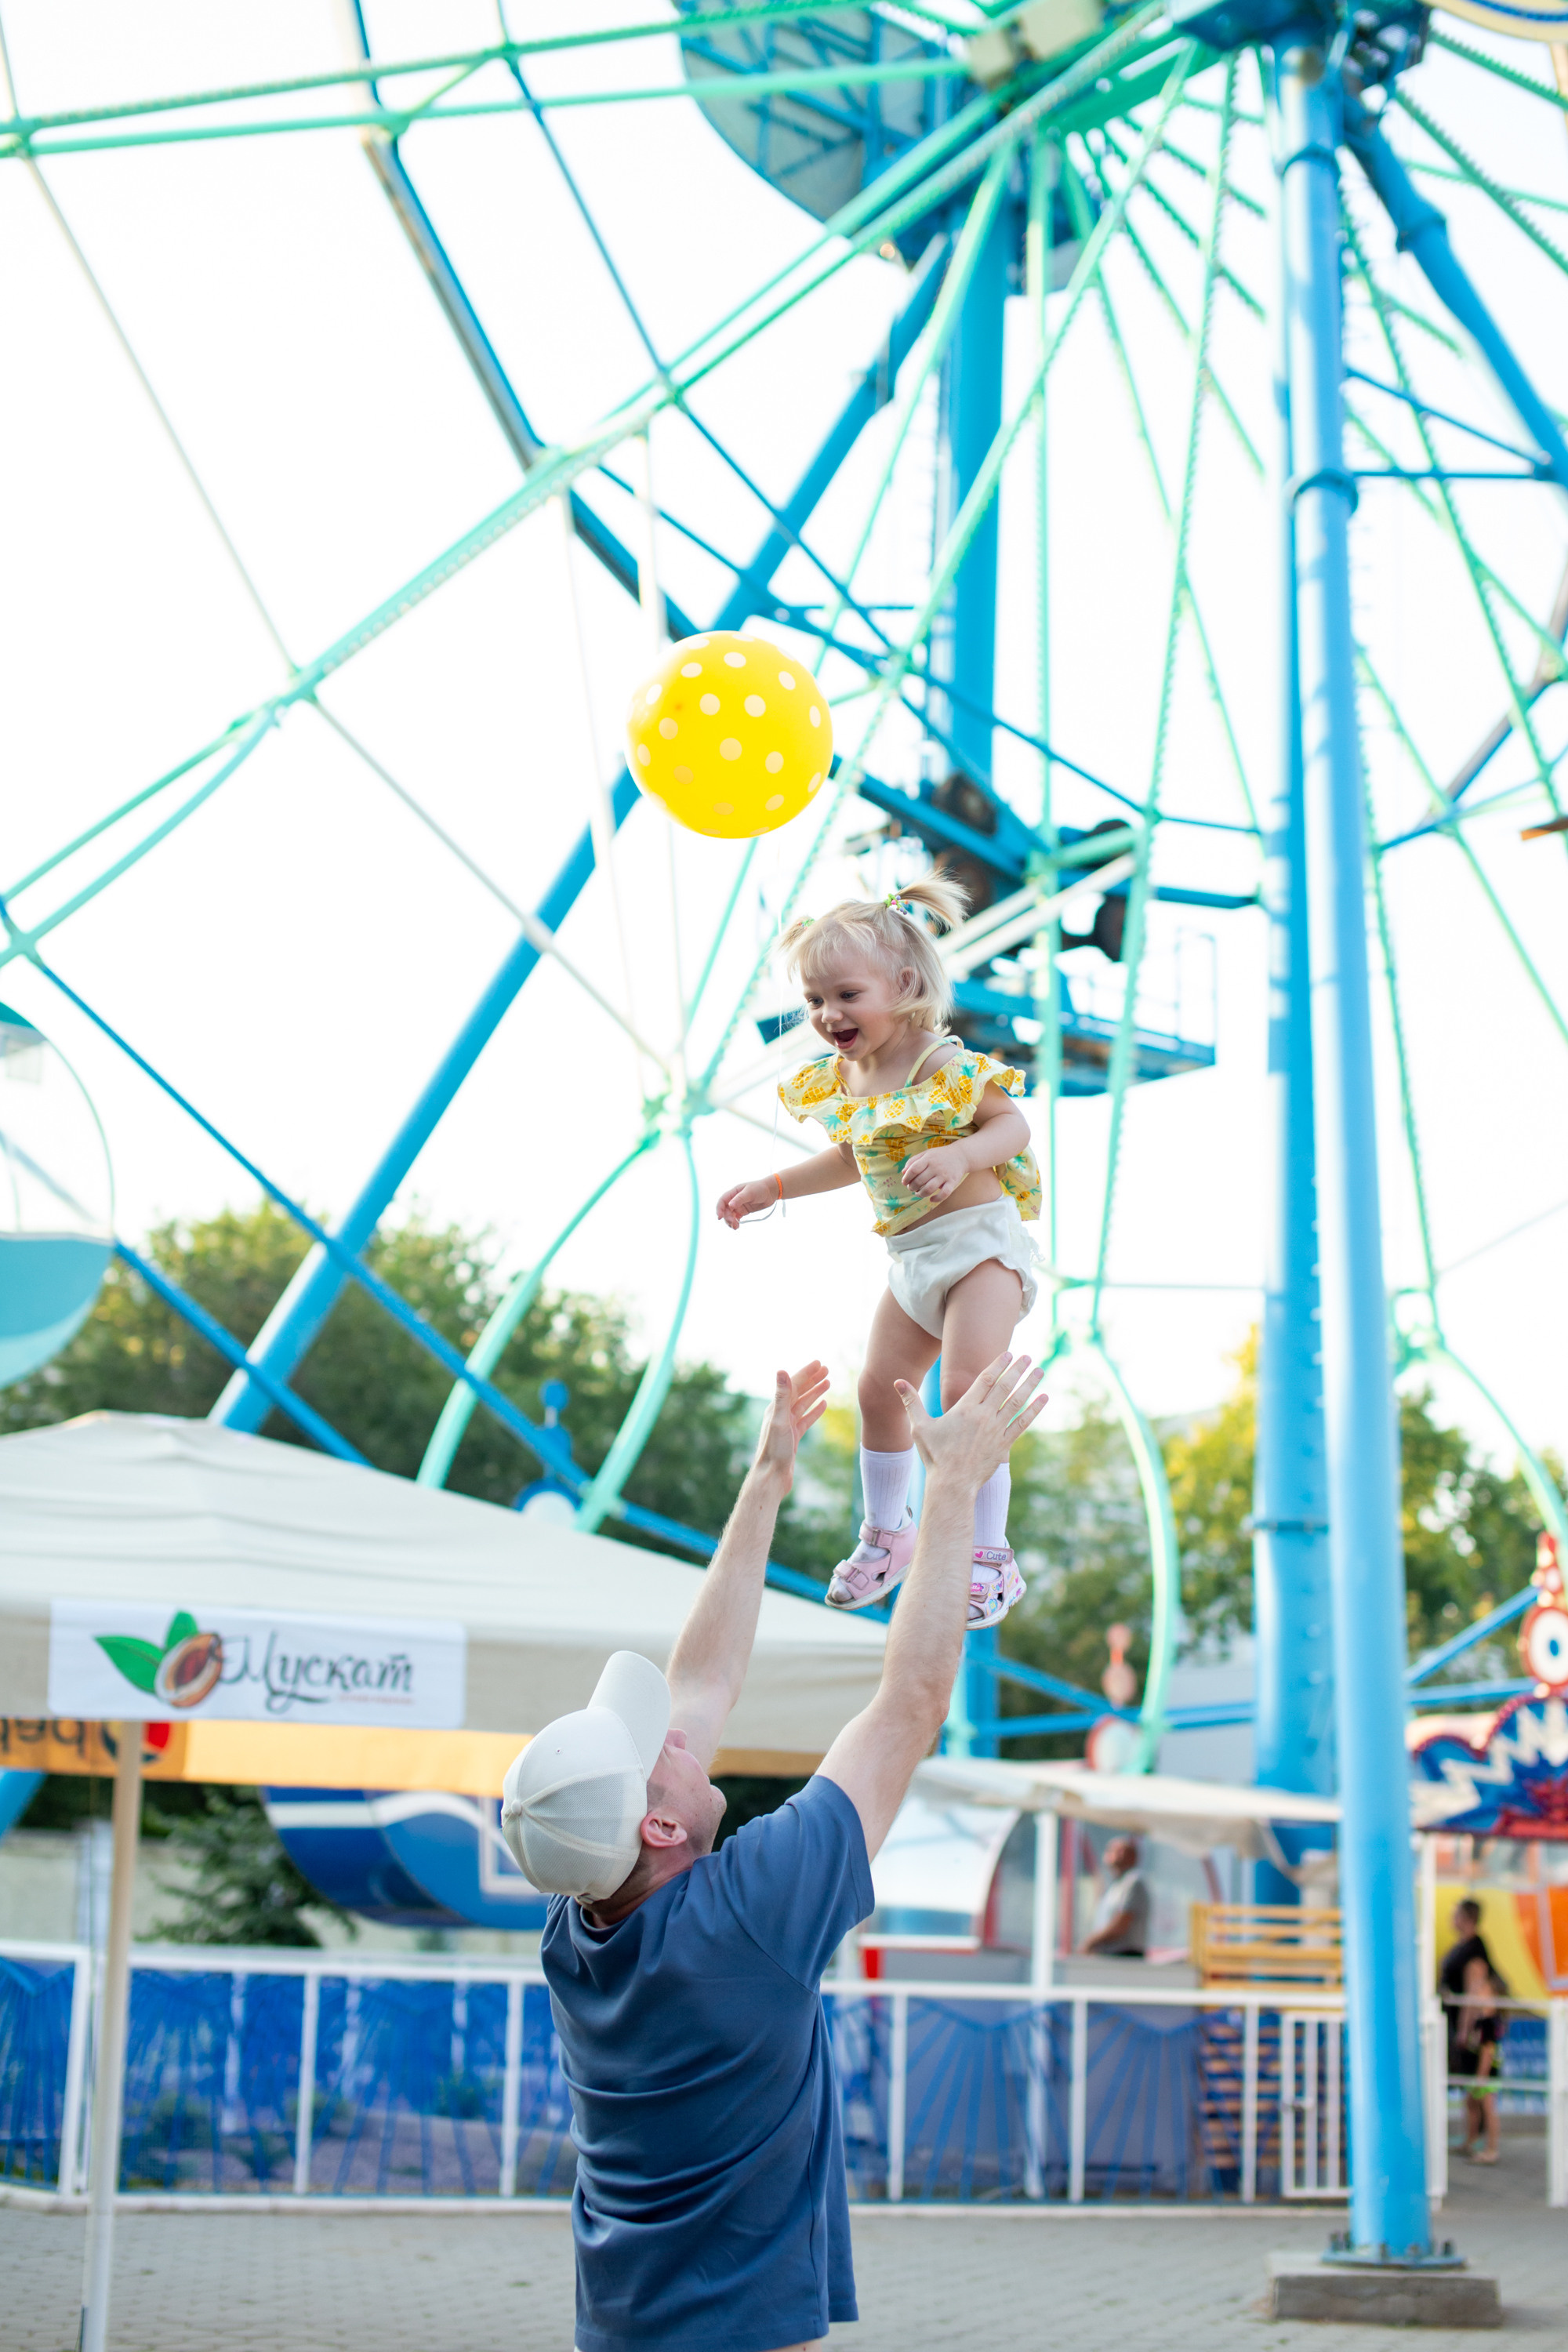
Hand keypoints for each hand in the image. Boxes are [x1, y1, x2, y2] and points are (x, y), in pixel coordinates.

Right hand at [716, 1177, 776, 1228]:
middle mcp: (734, 1199)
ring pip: (730, 1215)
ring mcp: (738, 1206)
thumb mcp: (750, 1192)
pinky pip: (736, 1218)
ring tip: (735, 1227)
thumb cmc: (760, 1188)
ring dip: (730, 1222)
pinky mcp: (743, 1211)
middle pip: (725, 1210)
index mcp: (734, 1192)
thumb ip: (740, 1199)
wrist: (771, 1192)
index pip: (722, 1201)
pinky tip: (737, 1226)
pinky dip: (735, 1222)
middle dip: (727, 1217)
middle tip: (733, 1223)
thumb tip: (730, 1206)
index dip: (719, 1209)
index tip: (719, 1217)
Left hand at [752, 1361, 829, 1490]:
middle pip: (798, 1391)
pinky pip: (805, 1418)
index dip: (806, 1372)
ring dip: (815, 1392)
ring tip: (828, 1383)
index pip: (793, 1384)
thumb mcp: (779, 1420)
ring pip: (803, 1404)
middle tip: (827, 1369)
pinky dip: (815, 1410)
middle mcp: (780, 1413)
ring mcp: (787, 1425)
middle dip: (812, 1379)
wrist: (772, 1476)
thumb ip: (781, 1395)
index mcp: (776, 1407)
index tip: (819, 1363)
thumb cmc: (774, 1450)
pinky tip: (824, 1405)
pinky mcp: (792, 1436)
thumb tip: (781, 1370)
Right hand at [894, 1354, 1046, 1490]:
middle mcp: (983, 1416)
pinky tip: (1044, 1399)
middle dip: (1017, 1369)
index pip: (985, 1379)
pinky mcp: (1004, 1445)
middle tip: (1028, 1355)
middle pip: (1004, 1386)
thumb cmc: (934, 1455)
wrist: (952, 1484)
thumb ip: (911, 1401)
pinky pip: (1022, 1423)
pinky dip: (1034, 1410)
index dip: (997, 1364)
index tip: (1008, 1353)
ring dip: (1030, 1384)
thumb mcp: (919, 1426)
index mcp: (965, 1408)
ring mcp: (996, 1430)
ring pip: (1017, 1402)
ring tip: (1040, 1370)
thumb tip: (897, 1381)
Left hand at [901, 1145, 964, 1204]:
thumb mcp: (926, 1153)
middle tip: (911, 1188)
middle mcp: (936, 1167)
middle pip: (920, 1180)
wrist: (961, 1156)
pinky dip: (936, 1199)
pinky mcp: (953, 1182)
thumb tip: (903, 1172)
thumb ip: (914, 1161)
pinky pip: (944, 1194)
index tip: (904, 1182)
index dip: (906, 1177)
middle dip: (912, 1187)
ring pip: (929, 1189)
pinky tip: (931, 1199)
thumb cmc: (940, 1156)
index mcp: (929, 1159)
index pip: (914, 1169)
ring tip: (918, 1193)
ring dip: (920, 1194)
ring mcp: (945, 1175)